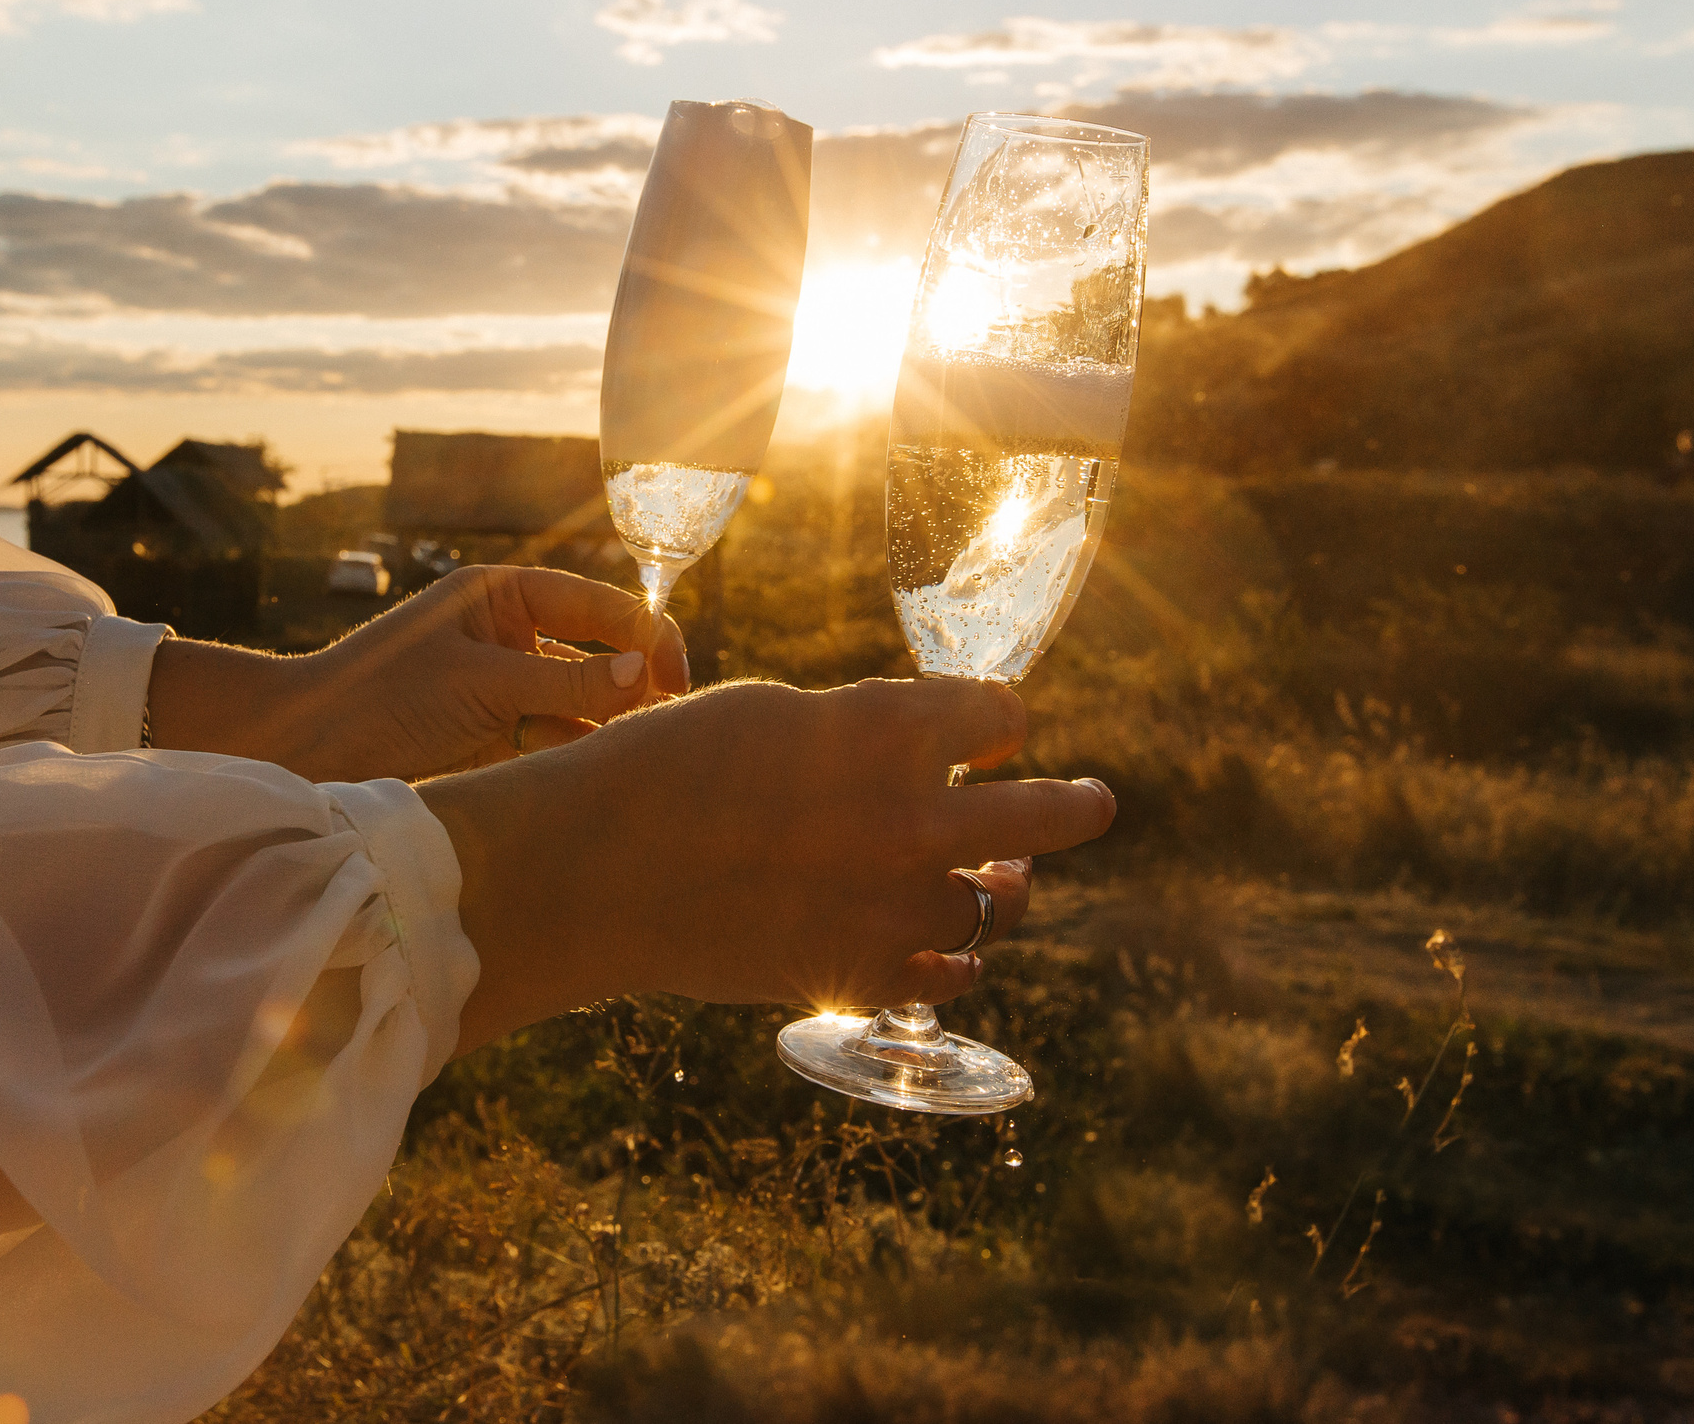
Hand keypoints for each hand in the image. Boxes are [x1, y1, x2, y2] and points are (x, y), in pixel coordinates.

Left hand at [145, 566, 687, 783]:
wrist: (304, 751)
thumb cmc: (379, 696)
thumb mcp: (482, 684)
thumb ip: (566, 679)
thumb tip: (645, 677)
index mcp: (502, 594)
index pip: (598, 605)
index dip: (645, 637)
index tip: (678, 678)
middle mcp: (506, 633)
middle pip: (596, 654)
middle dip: (636, 686)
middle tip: (676, 726)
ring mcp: (500, 685)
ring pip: (579, 703)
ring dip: (609, 728)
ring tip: (646, 759)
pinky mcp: (490, 734)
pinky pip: (551, 740)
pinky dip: (577, 757)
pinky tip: (602, 780)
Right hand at [419, 677, 1115, 1052]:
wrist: (598, 868)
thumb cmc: (665, 766)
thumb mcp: (771, 714)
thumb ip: (855, 731)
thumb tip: (905, 753)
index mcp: (891, 730)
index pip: (999, 715)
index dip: (994, 719)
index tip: (991, 727)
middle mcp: (916, 818)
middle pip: (1047, 817)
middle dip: (1076, 806)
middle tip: (1095, 803)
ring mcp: (895, 907)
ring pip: (991, 907)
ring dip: (996, 892)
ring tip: (1001, 888)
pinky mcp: (860, 976)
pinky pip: (944, 979)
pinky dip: (950, 964)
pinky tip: (949, 956)